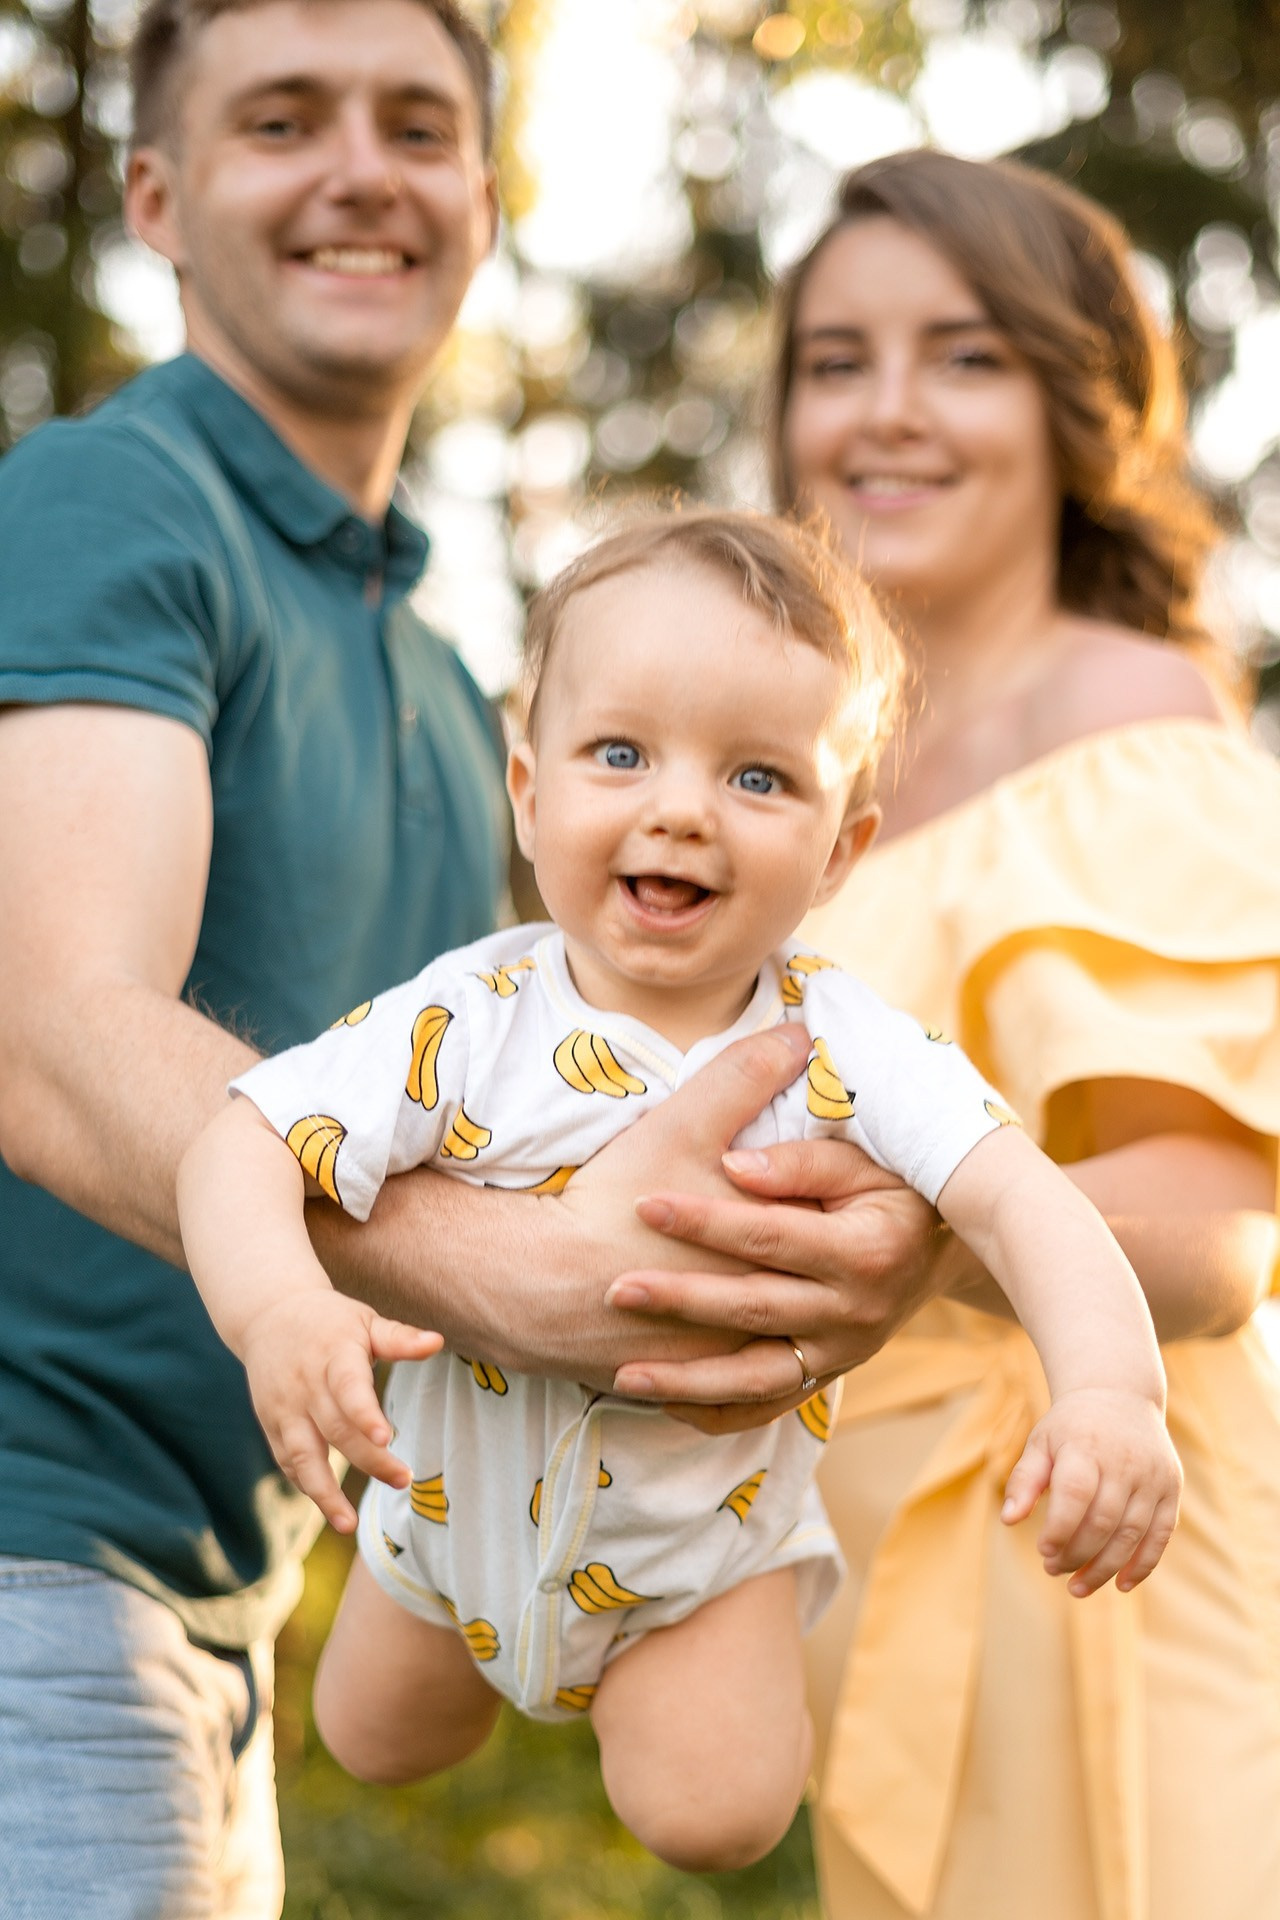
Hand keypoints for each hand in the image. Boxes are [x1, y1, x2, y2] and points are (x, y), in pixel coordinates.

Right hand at [240, 1294, 440, 1531]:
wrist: (268, 1313)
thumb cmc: (330, 1321)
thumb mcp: (364, 1321)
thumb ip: (399, 1338)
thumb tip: (437, 1342)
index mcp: (334, 1355)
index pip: (348, 1388)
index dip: (365, 1414)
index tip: (387, 1437)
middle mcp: (306, 1385)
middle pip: (336, 1430)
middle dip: (368, 1460)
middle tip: (403, 1479)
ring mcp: (285, 1408)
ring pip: (302, 1456)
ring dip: (323, 1494)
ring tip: (348, 1524)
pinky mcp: (271, 1424)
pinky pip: (287, 1461)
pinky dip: (306, 1484)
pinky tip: (329, 1507)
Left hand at [605, 1135, 946, 1431]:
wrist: (942, 1248)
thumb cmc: (895, 1186)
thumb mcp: (865, 1160)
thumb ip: (800, 1162)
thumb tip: (733, 1166)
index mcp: (863, 1252)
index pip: (768, 1236)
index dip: (705, 1220)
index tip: (645, 1205)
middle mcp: (853, 1314)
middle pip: (751, 1309)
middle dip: (679, 1300)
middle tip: (616, 1290)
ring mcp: (840, 1354)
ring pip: (755, 1379)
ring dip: (687, 1380)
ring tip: (624, 1375)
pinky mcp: (827, 1376)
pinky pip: (768, 1407)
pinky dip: (717, 1412)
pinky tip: (666, 1405)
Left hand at [1000, 1388, 1182, 1595]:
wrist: (1119, 1395)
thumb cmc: (1071, 1427)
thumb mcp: (1040, 1442)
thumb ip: (1024, 1480)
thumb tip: (1008, 1520)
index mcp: (1086, 1446)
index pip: (1075, 1495)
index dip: (1060, 1529)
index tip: (1043, 1551)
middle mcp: (1125, 1462)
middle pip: (1104, 1522)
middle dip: (1077, 1555)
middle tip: (1054, 1571)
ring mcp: (1153, 1476)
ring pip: (1132, 1534)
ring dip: (1106, 1568)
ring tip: (1078, 1587)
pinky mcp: (1172, 1488)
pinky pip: (1162, 1535)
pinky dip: (1144, 1564)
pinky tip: (1123, 1584)